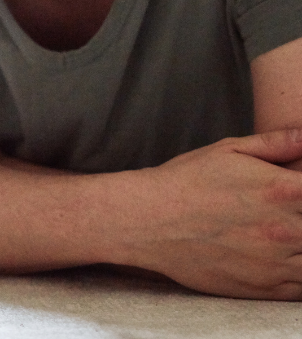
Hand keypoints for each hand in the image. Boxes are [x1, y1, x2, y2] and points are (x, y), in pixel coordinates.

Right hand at [118, 129, 301, 299]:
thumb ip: (275, 143)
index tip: (294, 196)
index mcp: (285, 190)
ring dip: (301, 248)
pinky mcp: (265, 288)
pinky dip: (297, 275)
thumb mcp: (228, 151)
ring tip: (280, 236)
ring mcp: (278, 262)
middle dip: (301, 220)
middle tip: (284, 217)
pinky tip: (278, 259)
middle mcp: (288, 229)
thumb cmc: (185, 183)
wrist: (146, 222)